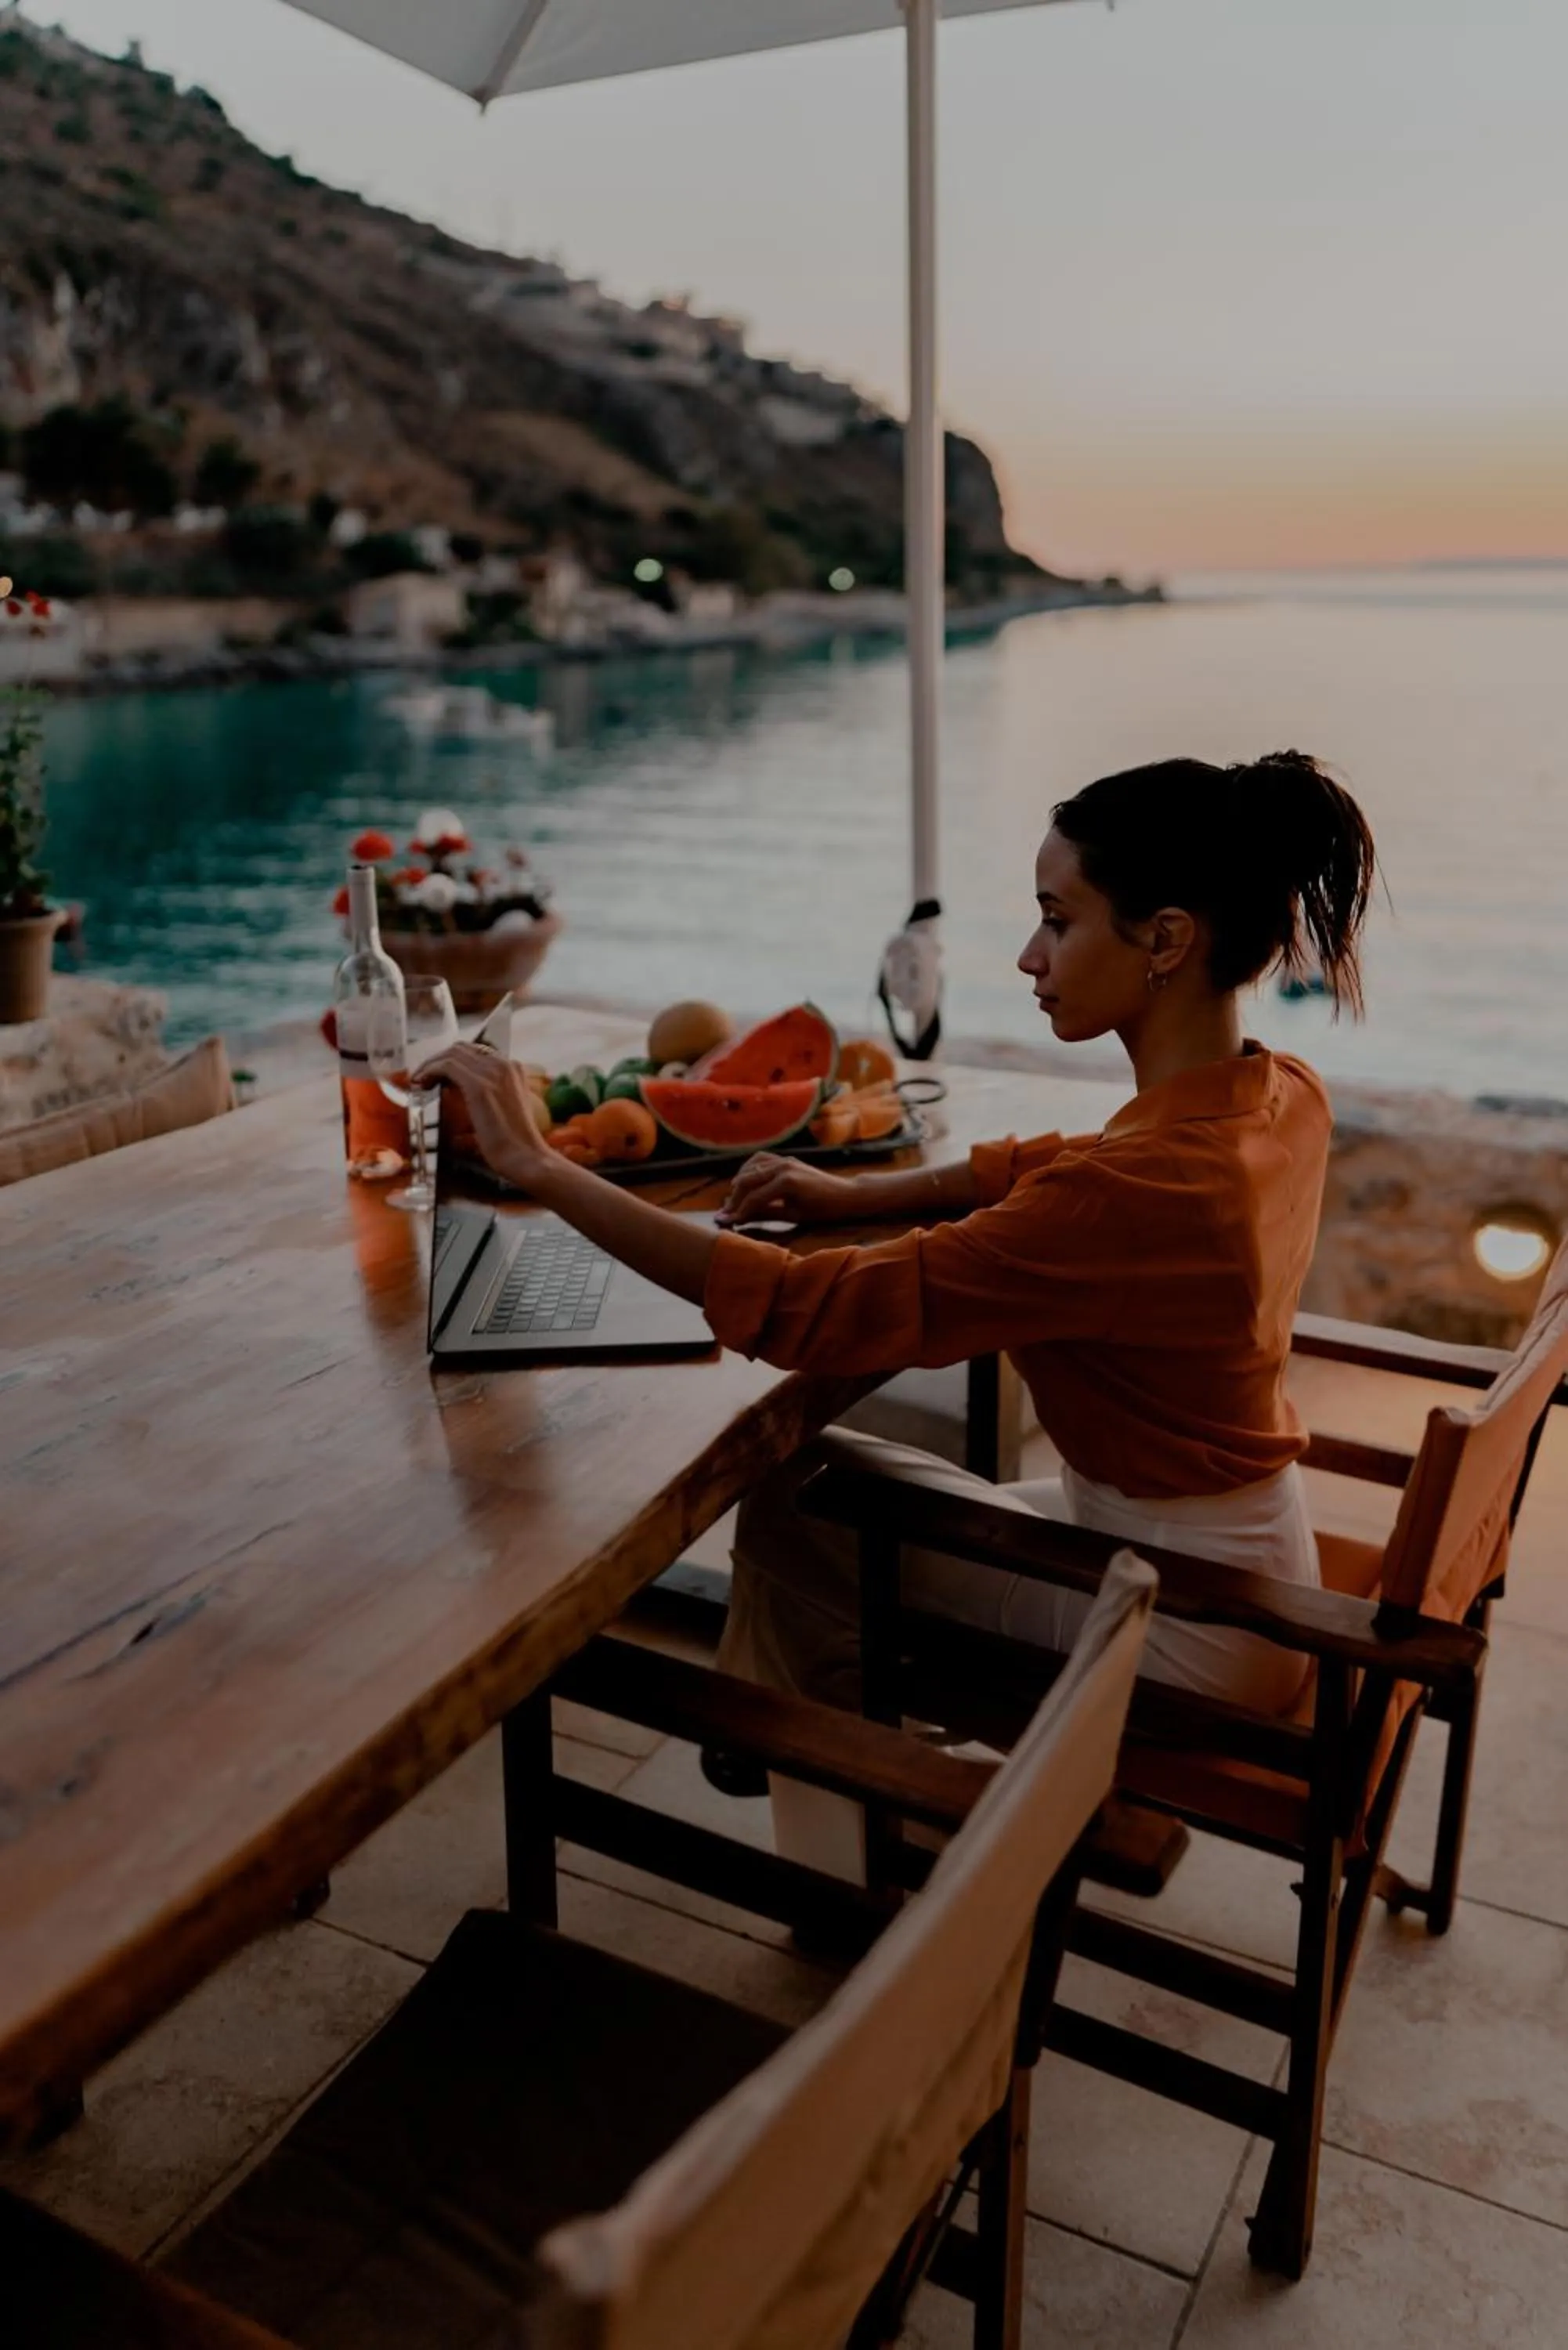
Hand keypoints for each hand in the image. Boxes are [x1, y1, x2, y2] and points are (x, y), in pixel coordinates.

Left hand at [422, 1042, 550, 1187]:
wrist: (526, 1157)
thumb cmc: (516, 1145)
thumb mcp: (506, 1112)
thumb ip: (490, 1099)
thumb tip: (466, 1103)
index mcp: (513, 1069)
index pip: (476, 1053)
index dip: (453, 1061)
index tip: (437, 1076)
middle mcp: (504, 1064)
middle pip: (462, 1049)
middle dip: (439, 1059)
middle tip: (424, 1077)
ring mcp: (493, 1072)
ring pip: (452, 1054)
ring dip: (431, 1064)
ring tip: (419, 1081)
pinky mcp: (479, 1085)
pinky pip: (447, 1066)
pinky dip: (430, 1070)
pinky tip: (421, 1083)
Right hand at [717, 1153, 856, 1228]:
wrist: (844, 1194)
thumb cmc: (822, 1209)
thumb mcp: (793, 1216)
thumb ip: (765, 1214)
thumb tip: (740, 1219)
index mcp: (787, 1182)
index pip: (754, 1197)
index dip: (739, 1211)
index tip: (726, 1222)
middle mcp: (783, 1166)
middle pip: (748, 1180)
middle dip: (734, 1197)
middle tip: (725, 1213)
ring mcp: (784, 1160)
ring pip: (751, 1167)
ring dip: (739, 1182)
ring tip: (733, 1199)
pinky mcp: (786, 1158)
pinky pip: (760, 1159)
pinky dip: (748, 1168)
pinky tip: (744, 1180)